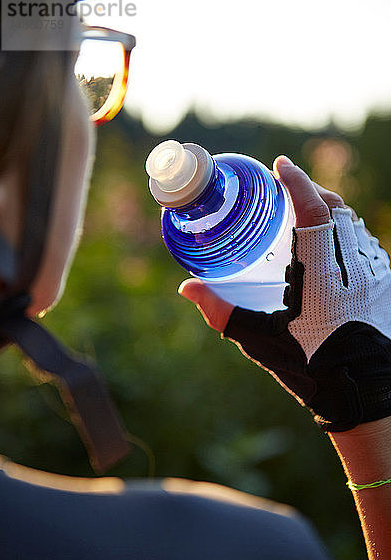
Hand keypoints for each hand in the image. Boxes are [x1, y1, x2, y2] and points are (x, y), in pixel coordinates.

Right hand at [179, 157, 390, 432]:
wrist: (364, 395)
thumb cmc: (311, 368)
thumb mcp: (260, 340)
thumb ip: (222, 312)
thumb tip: (187, 288)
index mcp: (320, 276)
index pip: (313, 210)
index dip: (296, 181)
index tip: (279, 164)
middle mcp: (351, 266)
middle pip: (335, 208)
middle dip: (309, 189)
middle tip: (285, 188)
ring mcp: (373, 272)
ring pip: (352, 222)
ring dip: (328, 209)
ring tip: (303, 211)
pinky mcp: (384, 282)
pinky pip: (363, 241)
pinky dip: (344, 230)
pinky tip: (328, 243)